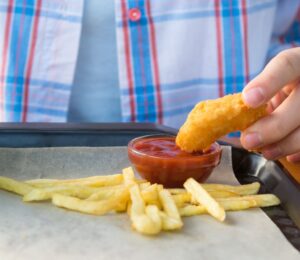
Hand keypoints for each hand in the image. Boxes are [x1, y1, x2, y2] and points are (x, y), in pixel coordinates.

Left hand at [240, 47, 299, 162]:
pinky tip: (290, 156)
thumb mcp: (272, 83)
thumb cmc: (282, 86)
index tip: (248, 100)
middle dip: (273, 127)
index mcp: (298, 62)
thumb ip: (257, 97)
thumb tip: (230, 119)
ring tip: (266, 152)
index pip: (287, 65)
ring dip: (286, 144)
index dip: (268, 83)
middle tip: (248, 140)